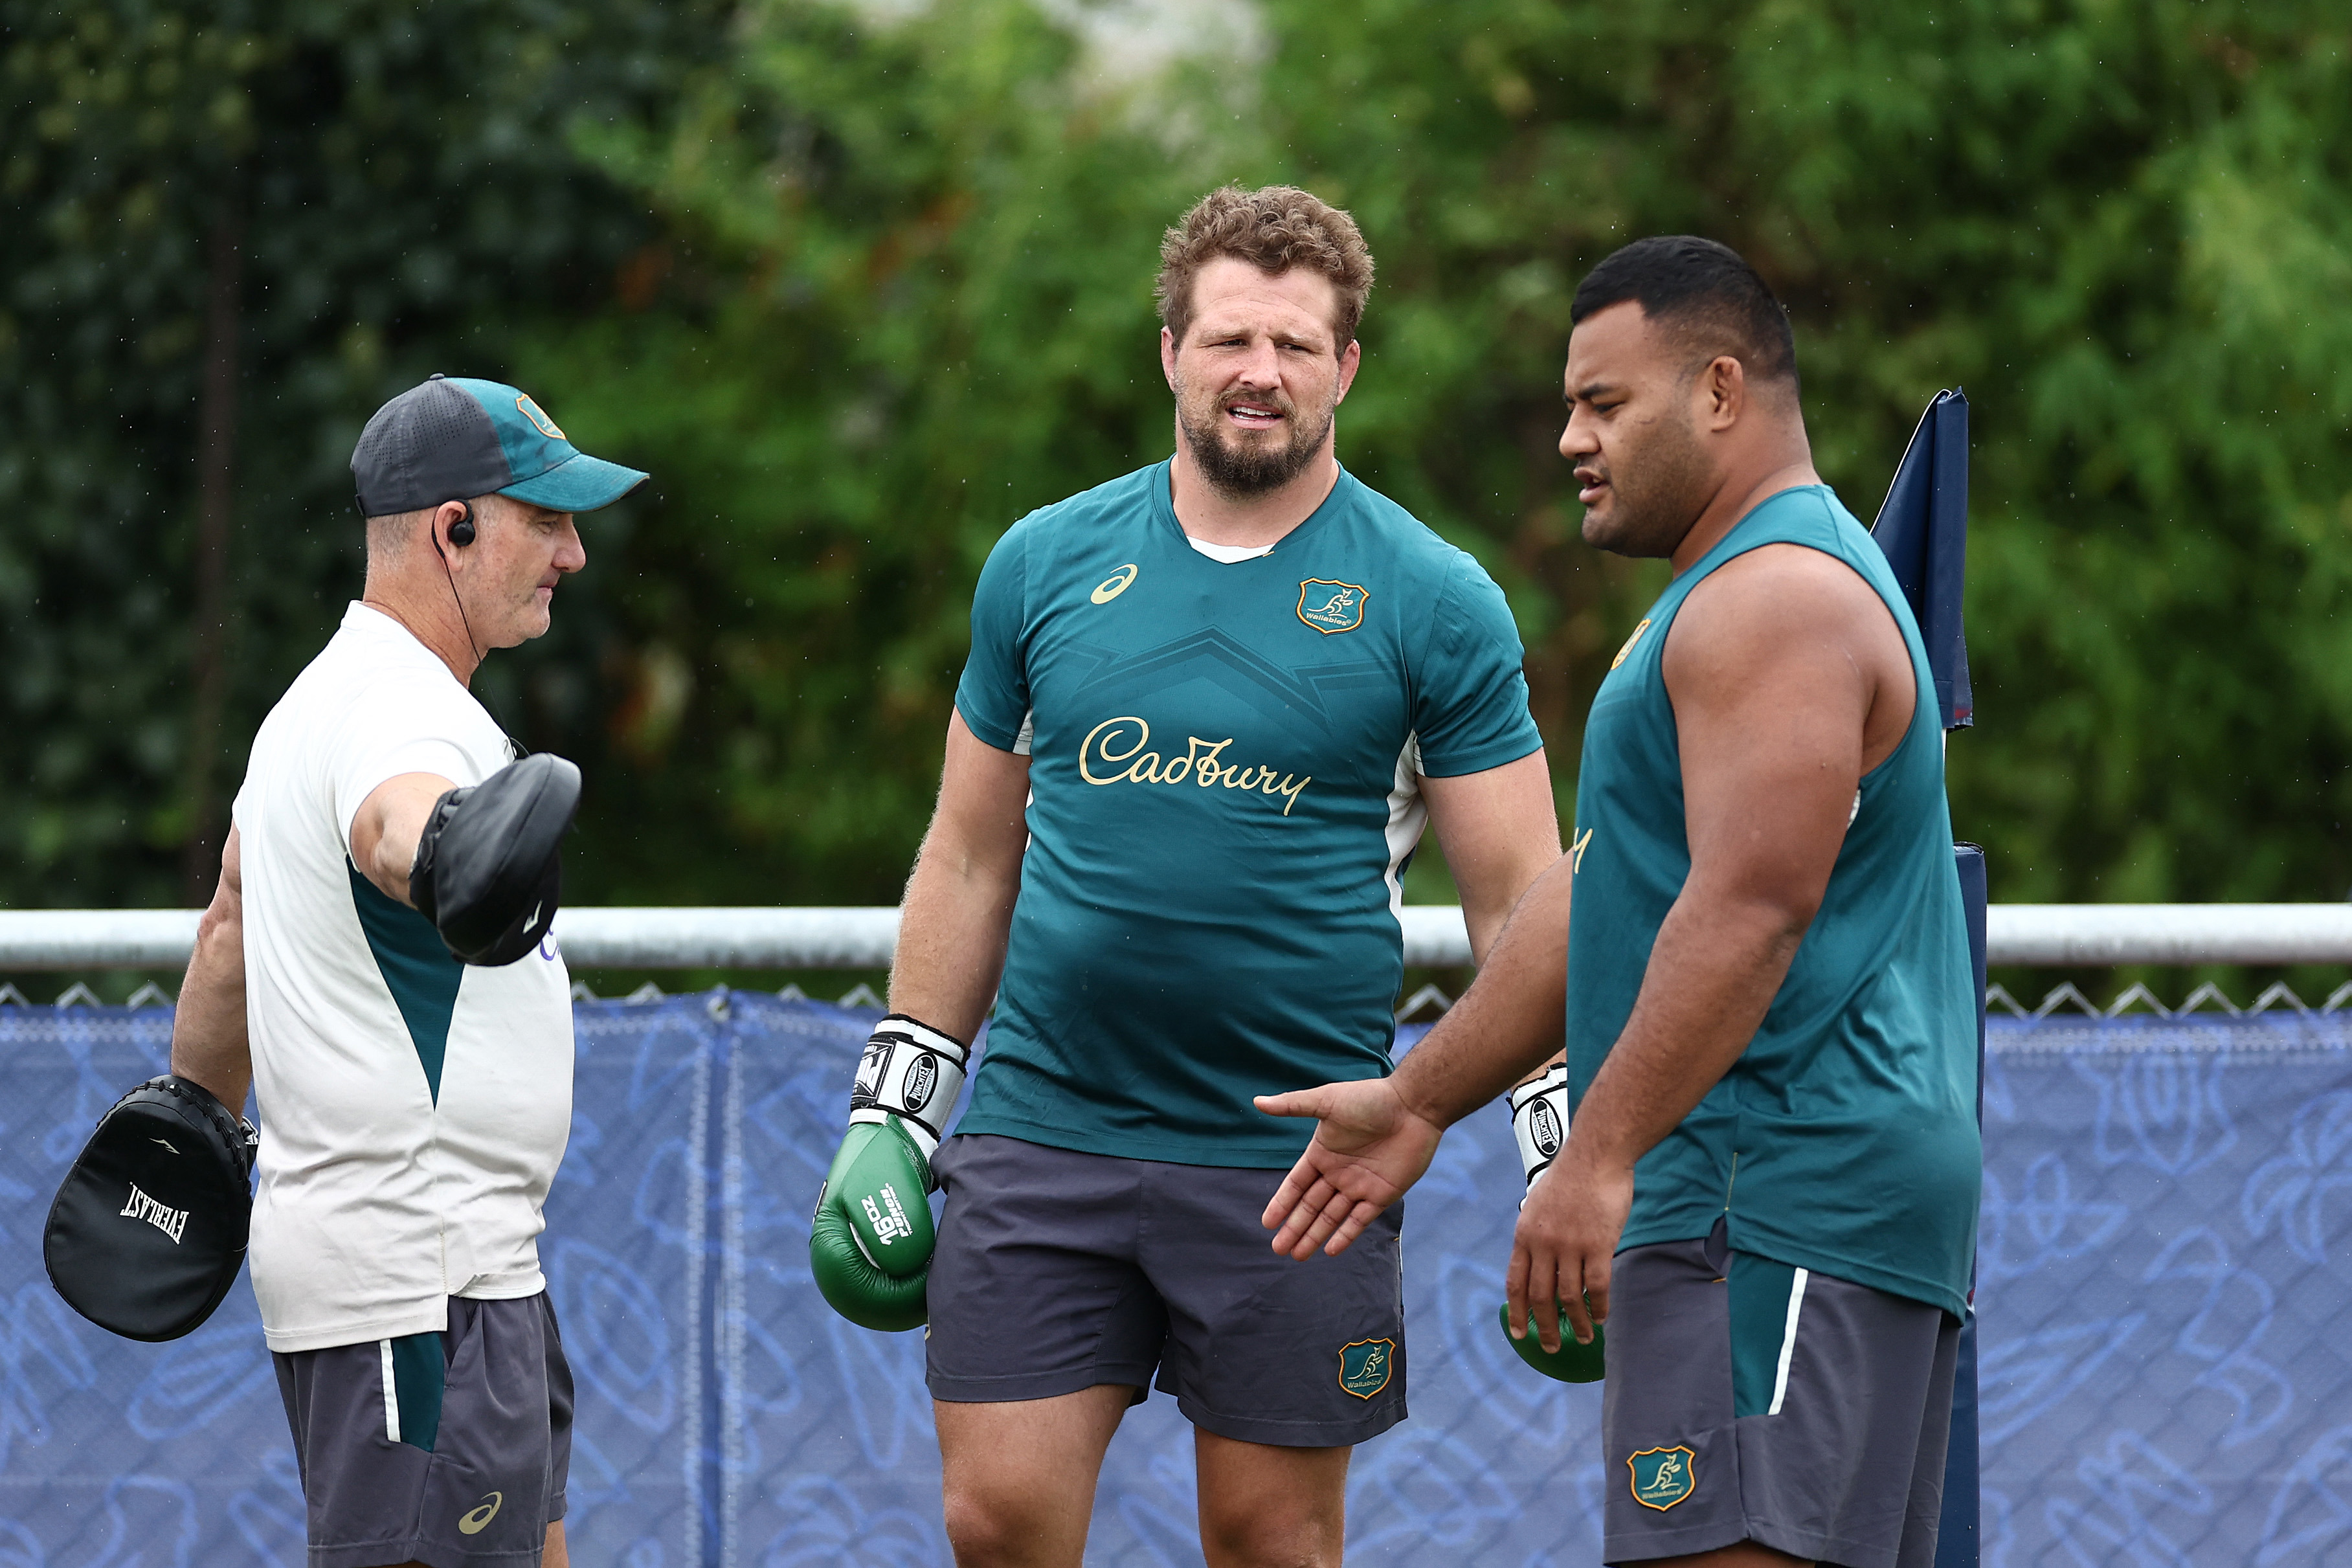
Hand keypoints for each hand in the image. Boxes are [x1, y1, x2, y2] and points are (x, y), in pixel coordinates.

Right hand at [1255, 1078, 1443, 1258]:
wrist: (1413, 1106)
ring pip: (1331, 1217)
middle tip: (1278, 1249)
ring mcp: (1360, 1185)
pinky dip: (1345, 1235)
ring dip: (1314, 1235)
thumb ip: (1292, 1106)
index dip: (1282, 1203)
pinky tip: (1330, 1250)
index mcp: (1323, 1153)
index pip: (1296, 1184)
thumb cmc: (1369, 1099)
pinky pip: (1360, 1220)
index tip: (1267, 1223)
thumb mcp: (1327, 1101)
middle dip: (1294, 1227)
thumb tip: (1257, 1101)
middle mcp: (1338, 1173)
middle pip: (1311, 1206)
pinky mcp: (1383, 1194)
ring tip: (1297, 1256)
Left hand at [1508, 1136, 1632, 1352]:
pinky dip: (1600, 1307)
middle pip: (1540, 1297)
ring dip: (1577, 1323)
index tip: (1518, 1333)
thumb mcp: (1538, 1204)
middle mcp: (1543, 1243)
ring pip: (1570, 1298)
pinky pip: (1597, 1286)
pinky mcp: (1599, 1245)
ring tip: (1583, 1338)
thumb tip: (1538, 1262)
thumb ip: (1536, 1234)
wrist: (1595, 1155)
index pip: (1515, 1282)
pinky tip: (1602, 1317)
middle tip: (1550, 1347)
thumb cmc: (1570, 1177)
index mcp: (1525, 1234)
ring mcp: (1571, 1245)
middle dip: (1544, 1327)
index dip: (1516, 1312)